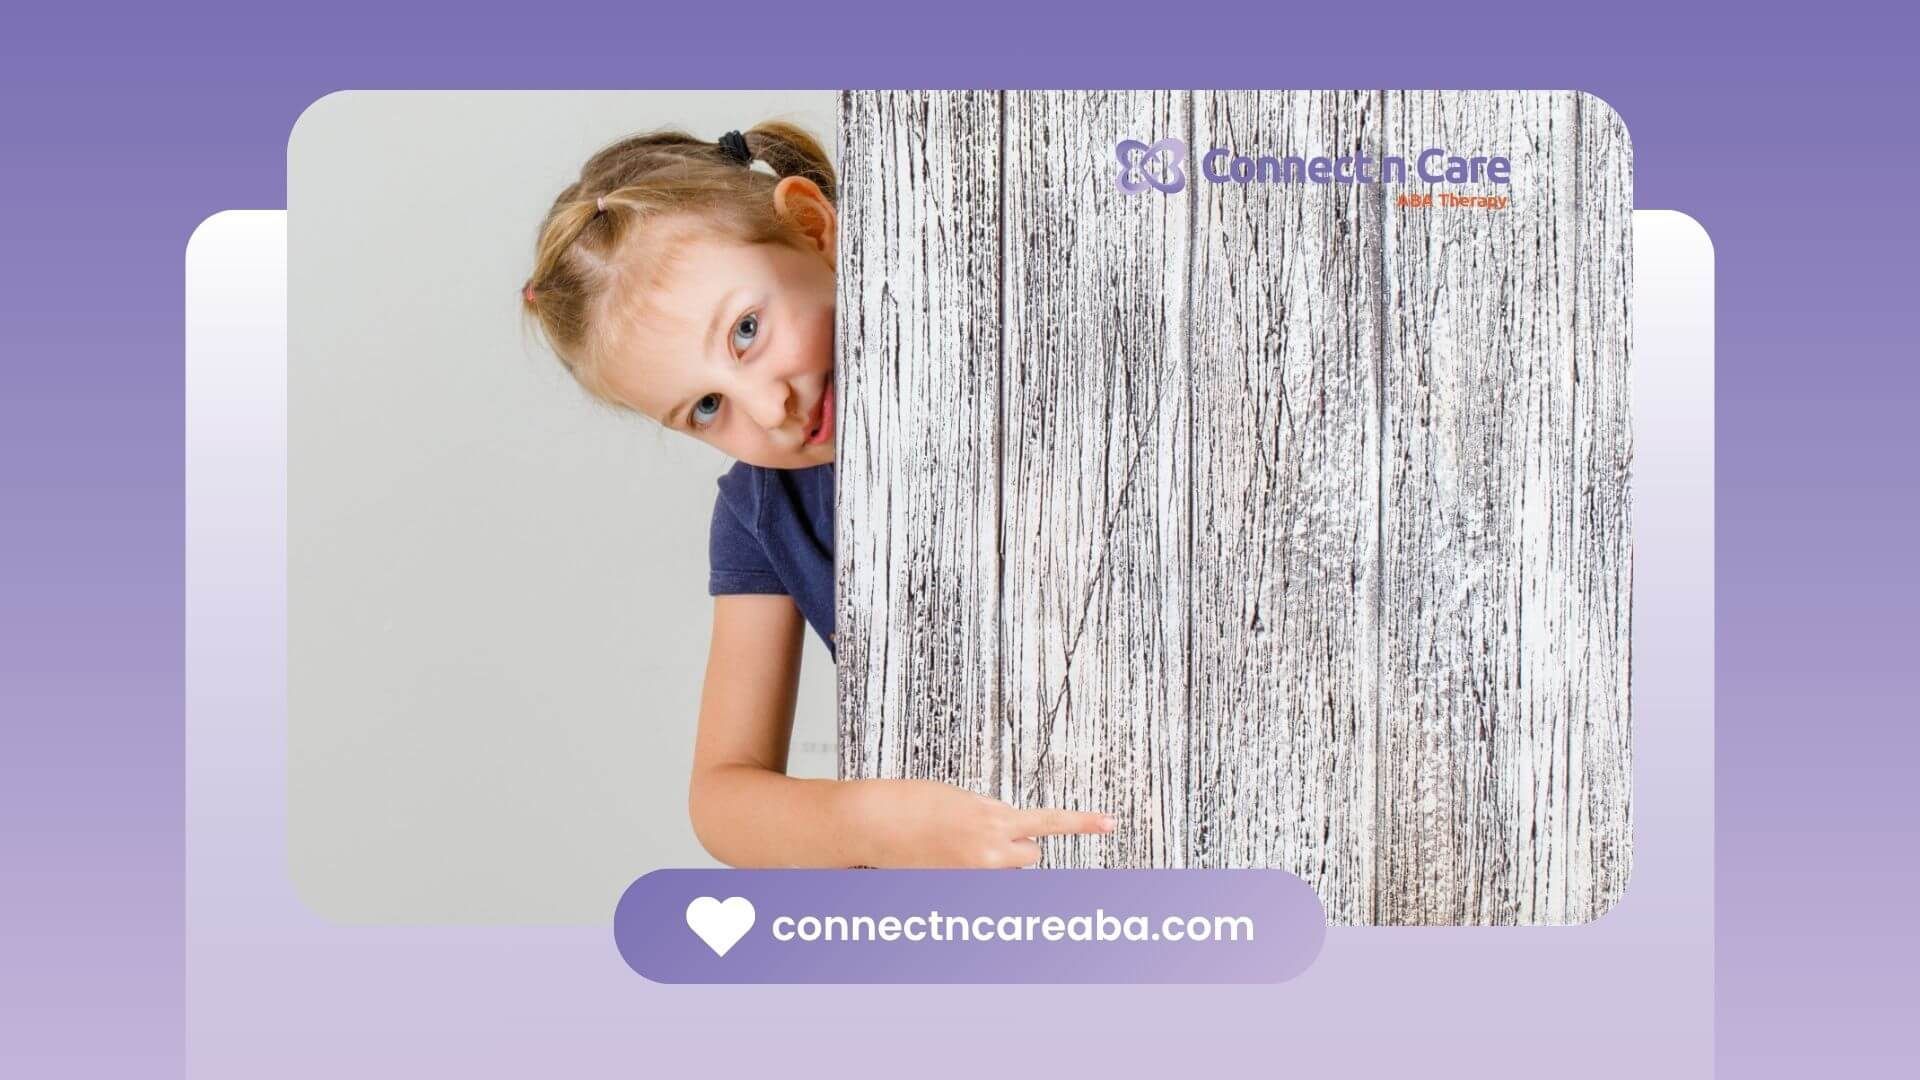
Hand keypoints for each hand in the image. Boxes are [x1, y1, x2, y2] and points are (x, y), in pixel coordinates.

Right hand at [838, 779, 1114, 868]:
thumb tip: (1005, 829)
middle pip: (1030, 856)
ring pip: (1006, 873)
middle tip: (980, 838)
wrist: (874, 821)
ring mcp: (975, 873)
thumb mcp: (960, 799)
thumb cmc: (910, 803)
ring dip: (992, 863)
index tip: (1110, 822)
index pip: (1048, 822)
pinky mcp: (957, 888)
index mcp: (994, 817)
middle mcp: (990, 848)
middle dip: (1014, 847)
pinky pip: (981, 884)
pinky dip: (969, 875)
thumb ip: (990, 814)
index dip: (1083, 822)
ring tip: (955, 848)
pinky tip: (943, 859)